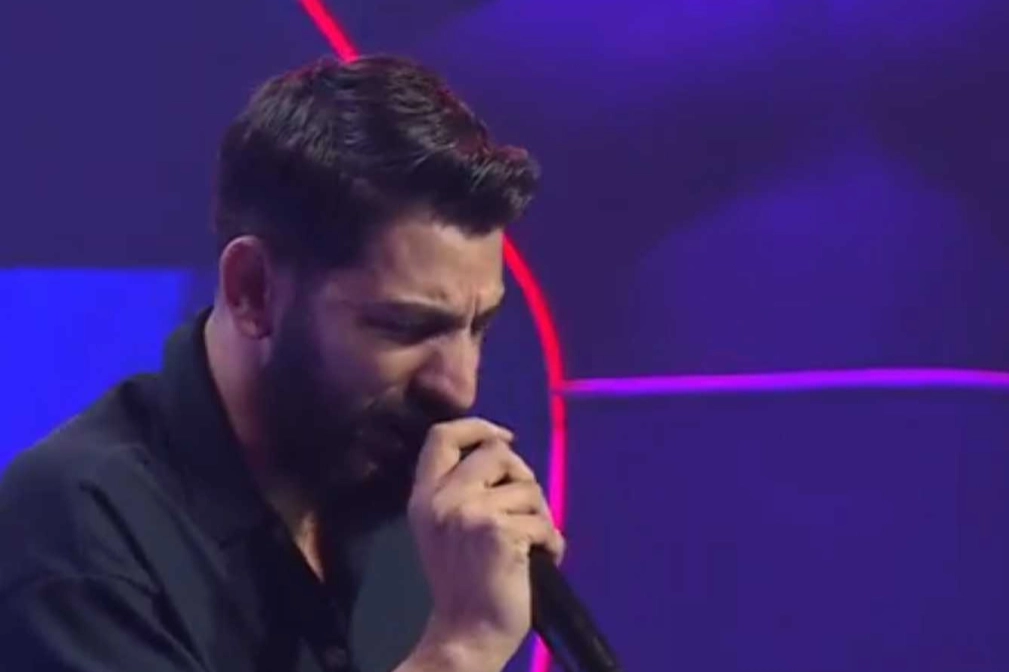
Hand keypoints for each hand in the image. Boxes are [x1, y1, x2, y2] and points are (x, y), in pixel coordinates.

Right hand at [404, 419, 564, 671]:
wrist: (467, 633)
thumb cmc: (464, 583)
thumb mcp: (446, 529)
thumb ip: (463, 489)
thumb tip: (504, 451)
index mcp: (425, 497)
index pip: (441, 436)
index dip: (477, 426)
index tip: (503, 437)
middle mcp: (443, 499)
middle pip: (498, 453)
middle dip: (523, 476)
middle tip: (527, 509)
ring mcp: (470, 513)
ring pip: (529, 488)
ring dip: (540, 515)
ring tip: (530, 544)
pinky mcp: (500, 531)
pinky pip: (544, 520)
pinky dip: (552, 542)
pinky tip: (541, 560)